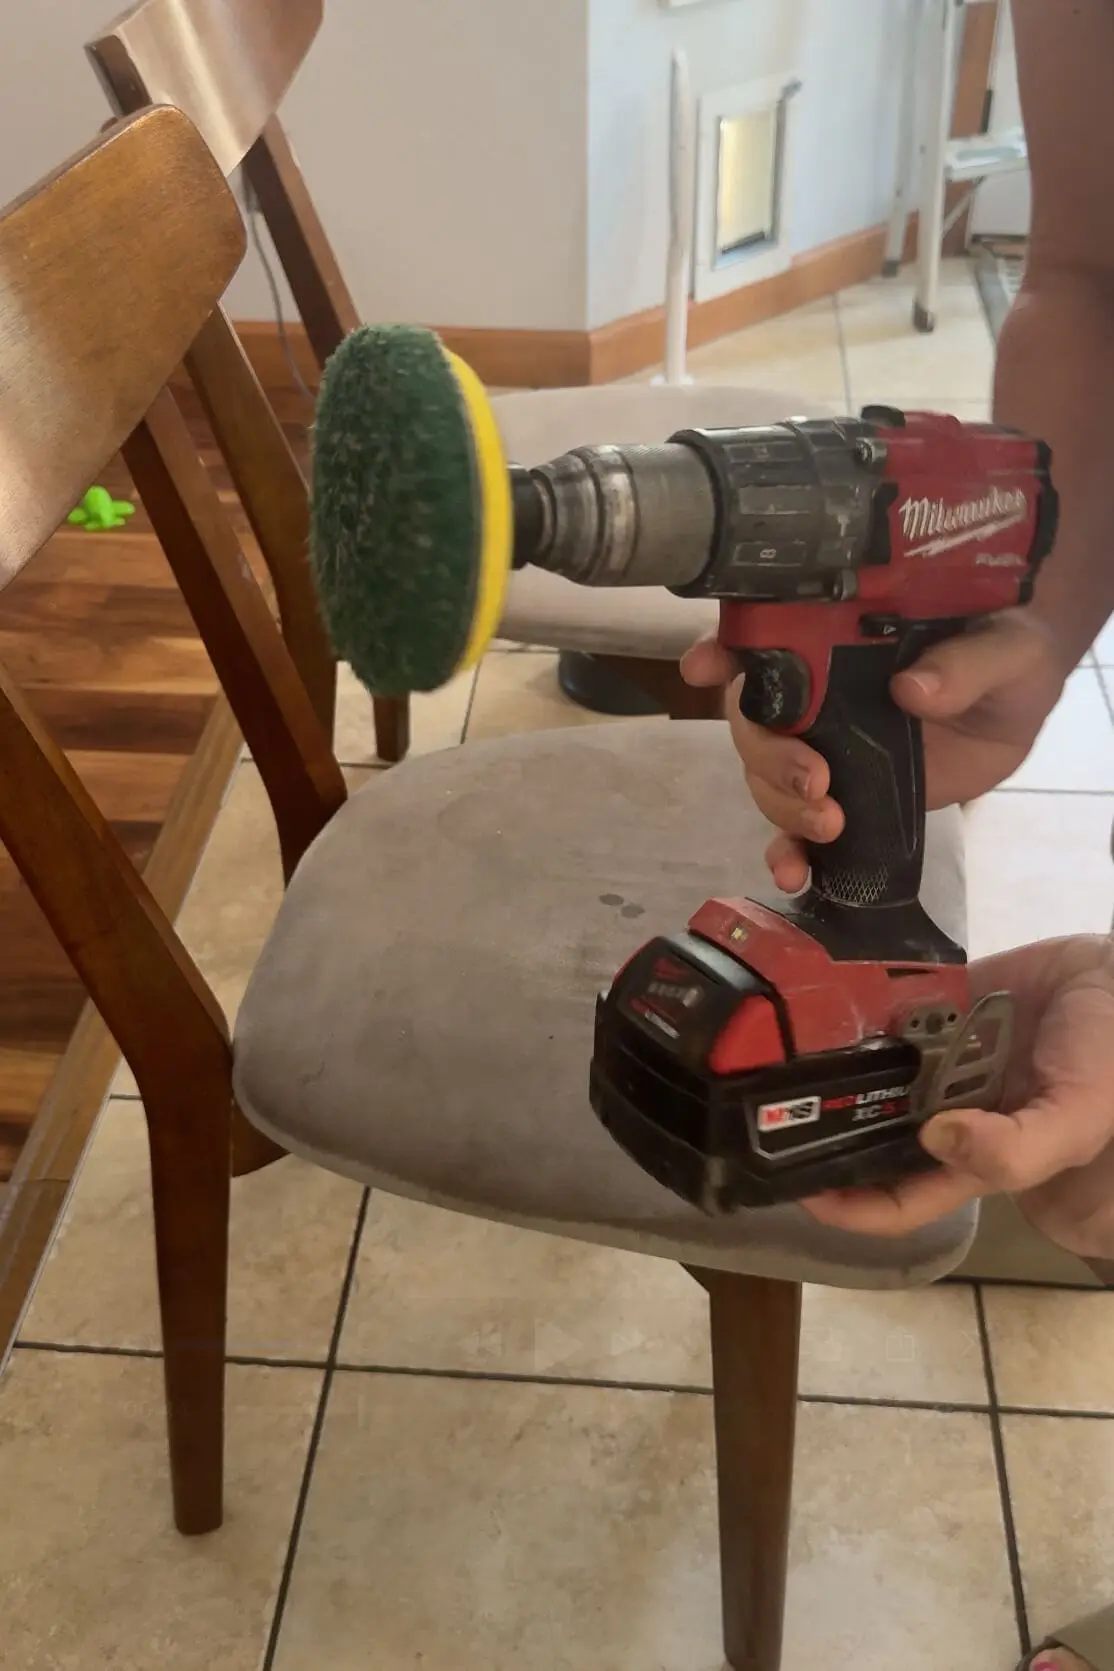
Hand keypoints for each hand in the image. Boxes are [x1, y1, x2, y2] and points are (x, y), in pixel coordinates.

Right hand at [680, 610, 1069, 891]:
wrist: (1022, 710)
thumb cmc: (1010, 655)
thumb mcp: (1007, 648)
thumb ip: (967, 663)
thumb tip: (914, 689)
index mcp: (842, 639)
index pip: (765, 636)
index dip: (724, 650)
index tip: (703, 667)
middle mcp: (817, 691)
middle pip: (754, 721)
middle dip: (769, 755)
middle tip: (815, 780)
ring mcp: (824, 747)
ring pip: (766, 778)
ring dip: (782, 806)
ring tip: (829, 823)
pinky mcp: (843, 798)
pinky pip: (796, 829)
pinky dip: (787, 852)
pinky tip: (793, 873)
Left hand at [796, 936, 1113, 1243]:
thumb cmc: (1108, 1059)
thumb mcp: (1074, 1119)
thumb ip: (1013, 1146)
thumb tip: (932, 1138)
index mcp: (972, 1154)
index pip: (899, 1200)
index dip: (849, 1206)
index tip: (798, 1186)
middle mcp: (943, 1111)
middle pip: (868, 1134)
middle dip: (823, 1130)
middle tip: (767, 1111)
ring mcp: (937, 1059)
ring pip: (868, 1073)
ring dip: (830, 1067)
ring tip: (777, 1055)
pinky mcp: (936, 1008)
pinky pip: (884, 1015)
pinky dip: (855, 1011)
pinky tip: (816, 1004)